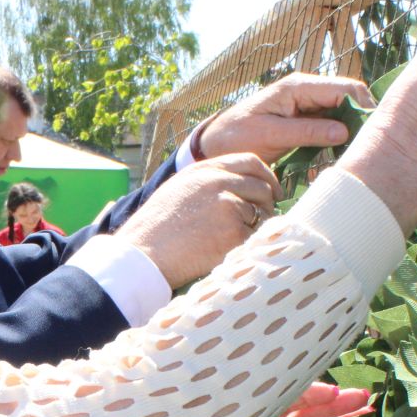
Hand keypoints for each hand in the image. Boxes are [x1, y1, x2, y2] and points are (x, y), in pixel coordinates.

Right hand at [114, 153, 281, 289]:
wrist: (143, 254)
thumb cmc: (155, 228)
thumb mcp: (178, 189)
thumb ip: (207, 181)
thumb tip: (239, 186)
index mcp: (205, 169)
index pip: (250, 162)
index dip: (267, 177)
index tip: (273, 191)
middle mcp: (219, 182)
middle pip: (261, 188)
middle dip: (266, 205)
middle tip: (260, 222)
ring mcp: (228, 205)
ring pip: (261, 214)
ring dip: (256, 228)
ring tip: (234, 241)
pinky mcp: (233, 231)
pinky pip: (255, 237)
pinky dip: (248, 246)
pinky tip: (228, 252)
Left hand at [194, 74, 375, 164]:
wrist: (215, 143)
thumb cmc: (237, 137)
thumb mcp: (271, 135)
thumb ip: (307, 132)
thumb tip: (343, 131)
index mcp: (298, 87)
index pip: (345, 89)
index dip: (363, 107)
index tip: (372, 133)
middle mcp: (307, 90)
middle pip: (349, 98)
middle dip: (361, 119)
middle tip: (368, 147)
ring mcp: (307, 104)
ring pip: (343, 113)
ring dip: (351, 130)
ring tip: (355, 152)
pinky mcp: (305, 119)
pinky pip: (331, 125)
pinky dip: (339, 138)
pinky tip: (340, 154)